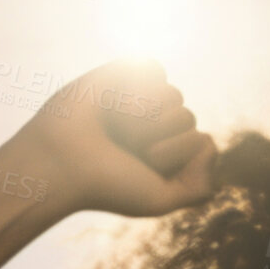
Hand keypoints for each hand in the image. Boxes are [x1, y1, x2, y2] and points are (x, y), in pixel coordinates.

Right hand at [11, 59, 217, 216]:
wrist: (61, 162)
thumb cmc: (107, 184)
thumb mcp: (160, 199)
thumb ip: (200, 188)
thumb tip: (208, 141)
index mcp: (170, 155)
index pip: (202, 140)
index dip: (176, 153)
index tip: (142, 166)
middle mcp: (157, 127)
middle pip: (187, 117)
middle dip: (158, 133)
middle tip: (123, 146)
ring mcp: (140, 100)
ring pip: (173, 94)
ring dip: (143, 112)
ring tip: (111, 124)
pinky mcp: (122, 74)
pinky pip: (155, 68)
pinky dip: (136, 84)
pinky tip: (111, 98)